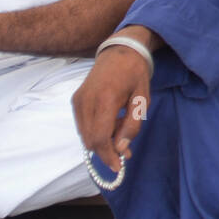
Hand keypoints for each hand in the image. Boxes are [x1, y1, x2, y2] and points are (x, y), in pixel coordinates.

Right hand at [71, 46, 150, 173]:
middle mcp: (87, 100)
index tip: (118, 167)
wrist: (119, 51)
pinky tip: (112, 121)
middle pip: (90, 140)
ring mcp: (78, 100)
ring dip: (102, 140)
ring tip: (121, 127)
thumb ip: (132, 125)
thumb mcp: (142, 100)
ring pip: (85, 135)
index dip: (108, 156)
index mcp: (105, 98)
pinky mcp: (76, 100)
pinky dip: (96, 131)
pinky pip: (83, 125)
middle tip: (125, 150)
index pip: (101, 137)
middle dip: (106, 151)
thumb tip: (121, 149)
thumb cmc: (135, 74)